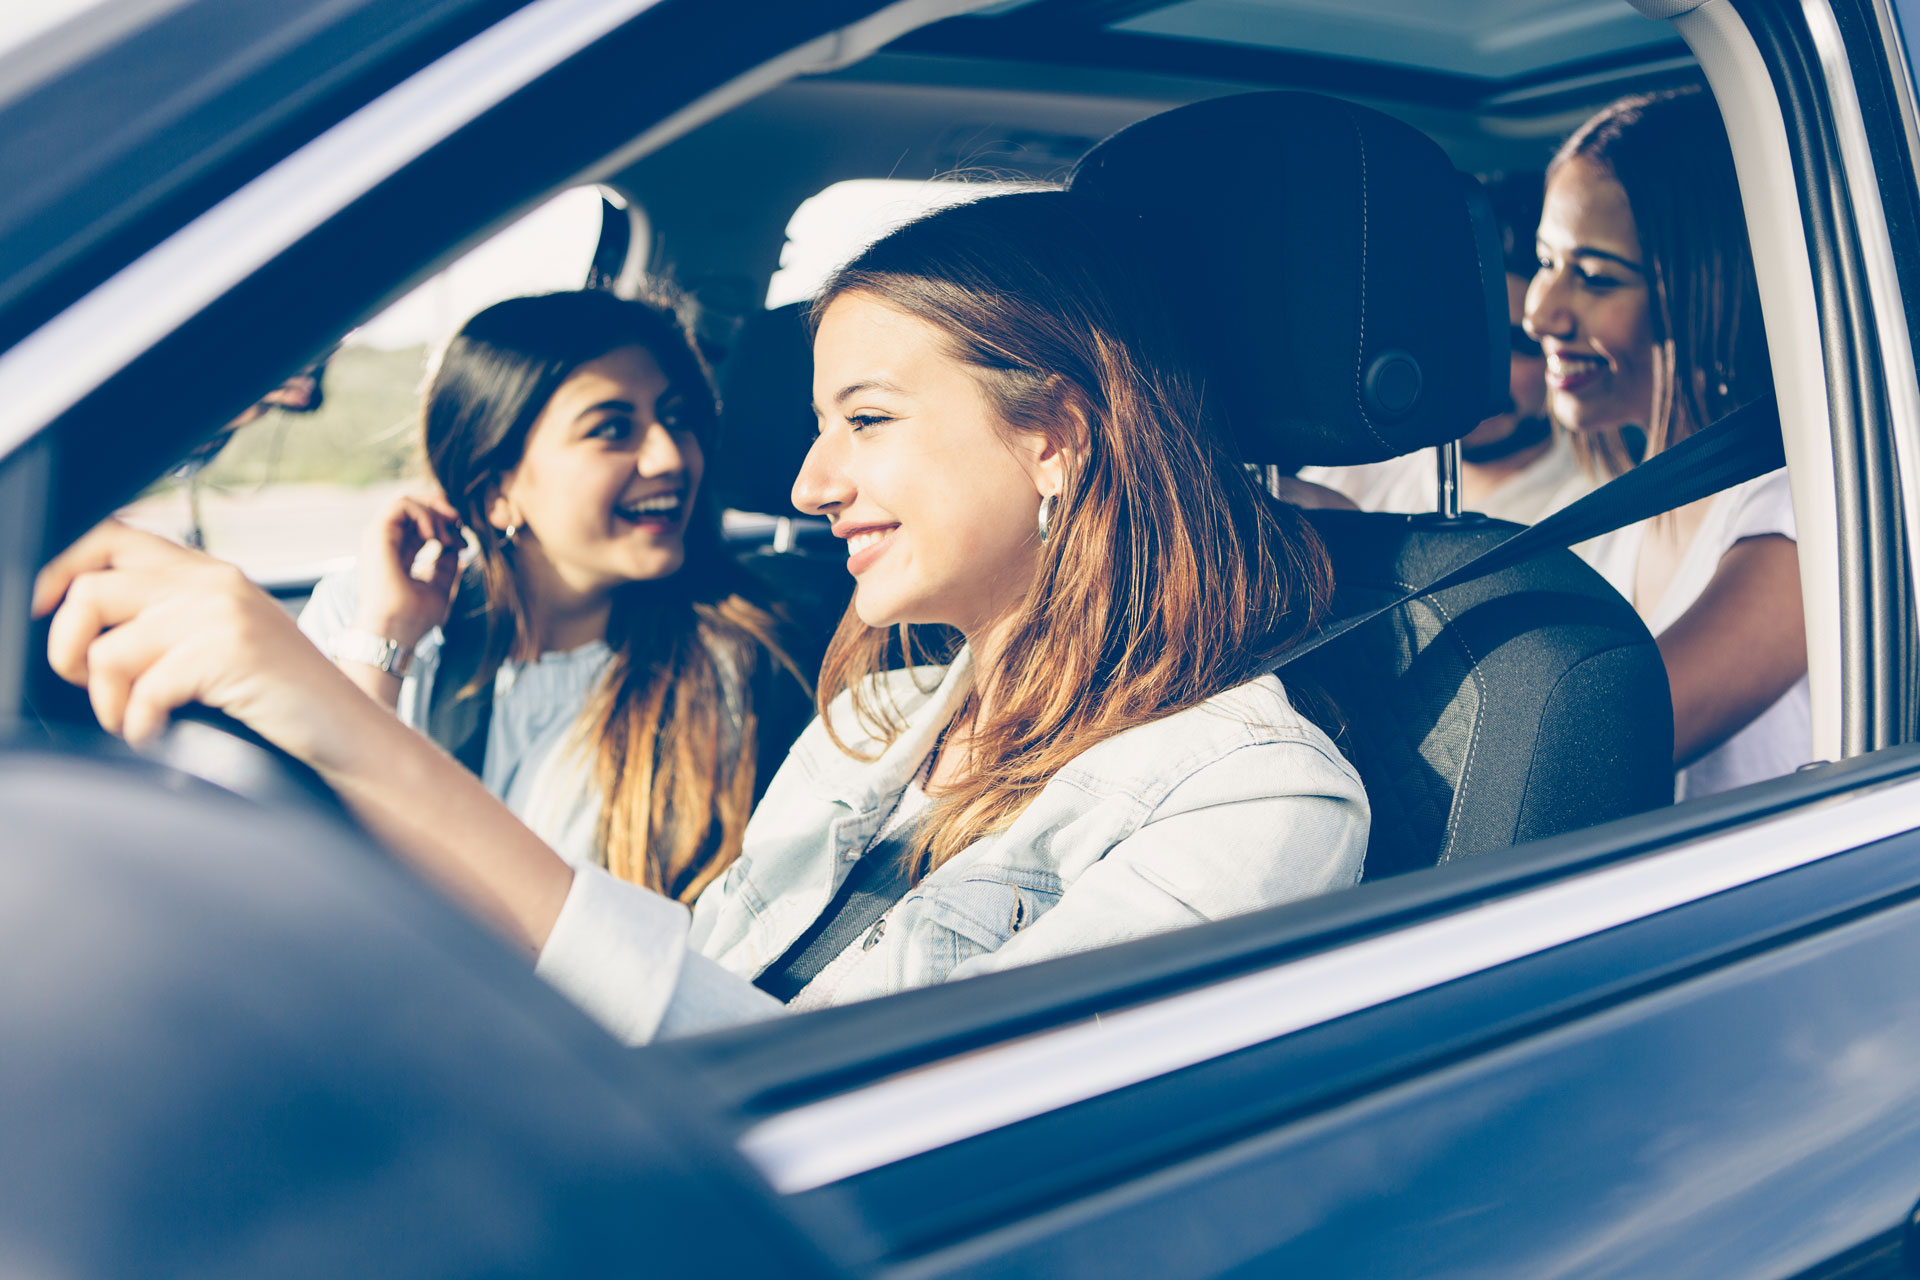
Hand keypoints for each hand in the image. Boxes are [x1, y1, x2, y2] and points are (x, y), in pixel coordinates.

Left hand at [37, 521, 575, 952]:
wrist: (352, 737)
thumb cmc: (288, 702)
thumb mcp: (229, 640)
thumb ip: (172, 618)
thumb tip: (85, 630)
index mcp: (210, 572)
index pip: (109, 537)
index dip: (59, 570)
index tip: (43, 613)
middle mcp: (214, 583)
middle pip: (90, 590)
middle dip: (68, 647)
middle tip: (85, 683)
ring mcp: (222, 616)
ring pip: (108, 648)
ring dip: (105, 699)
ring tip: (133, 720)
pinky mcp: (228, 655)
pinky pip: (141, 690)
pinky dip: (138, 723)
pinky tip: (159, 734)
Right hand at [355, 493, 463, 649]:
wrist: (393, 633)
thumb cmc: (412, 619)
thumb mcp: (439, 588)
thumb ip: (446, 566)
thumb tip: (457, 547)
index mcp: (398, 554)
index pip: (419, 524)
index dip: (444, 523)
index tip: (462, 540)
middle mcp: (387, 543)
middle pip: (412, 507)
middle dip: (440, 507)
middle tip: (459, 521)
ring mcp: (380, 538)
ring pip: (407, 501)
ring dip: (435, 512)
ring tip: (447, 537)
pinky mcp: (377, 535)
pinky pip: (401, 505)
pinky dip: (424, 513)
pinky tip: (435, 535)